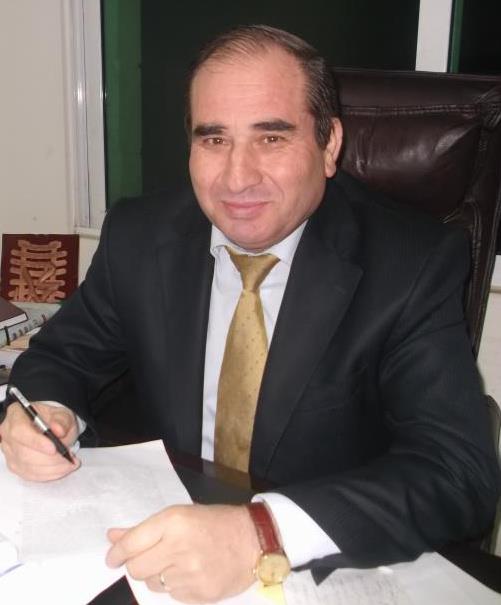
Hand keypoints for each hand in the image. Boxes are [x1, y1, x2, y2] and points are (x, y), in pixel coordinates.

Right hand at [0, 401, 79, 480]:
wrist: (51, 427)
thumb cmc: (53, 419)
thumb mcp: (62, 414)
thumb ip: (62, 420)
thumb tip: (59, 430)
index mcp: (16, 416)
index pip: (20, 431)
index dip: (36, 442)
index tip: (54, 449)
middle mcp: (8, 435)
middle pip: (23, 452)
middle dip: (49, 459)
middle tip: (69, 458)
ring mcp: (10, 452)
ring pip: (27, 466)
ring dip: (52, 468)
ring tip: (70, 463)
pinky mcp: (16, 466)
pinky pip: (30, 475)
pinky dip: (49, 474)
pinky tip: (63, 469)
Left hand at [106, 503, 260, 603]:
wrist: (253, 540)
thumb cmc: (216, 522)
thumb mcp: (181, 515)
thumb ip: (145, 528)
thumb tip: (112, 536)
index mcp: (174, 521)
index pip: (131, 543)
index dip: (117, 553)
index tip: (113, 558)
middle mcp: (178, 547)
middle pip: (137, 569)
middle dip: (137, 565)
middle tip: (149, 559)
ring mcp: (189, 573)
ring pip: (153, 584)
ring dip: (158, 575)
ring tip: (179, 562)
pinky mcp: (198, 594)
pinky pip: (172, 595)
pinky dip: (176, 586)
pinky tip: (192, 573)